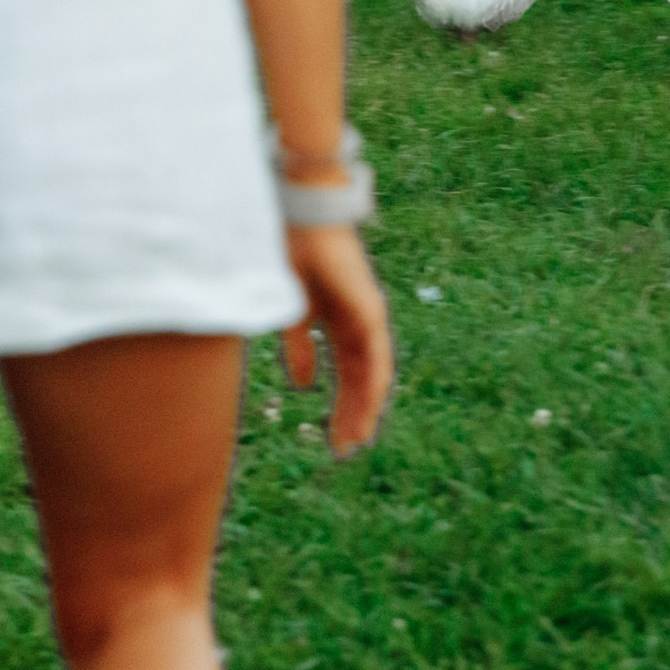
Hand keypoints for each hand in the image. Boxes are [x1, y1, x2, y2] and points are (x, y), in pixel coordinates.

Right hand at [280, 223, 393, 456]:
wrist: (301, 218)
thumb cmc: (292, 254)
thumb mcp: (292, 312)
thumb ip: (299, 347)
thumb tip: (303, 385)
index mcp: (339, 322)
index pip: (347, 373)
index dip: (341, 404)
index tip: (333, 437)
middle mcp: (358, 323)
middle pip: (360, 379)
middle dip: (352, 414)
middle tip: (346, 450)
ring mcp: (367, 316)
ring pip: (373, 373)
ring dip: (365, 407)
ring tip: (356, 439)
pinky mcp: (370, 310)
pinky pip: (376, 354)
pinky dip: (373, 383)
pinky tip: (368, 407)